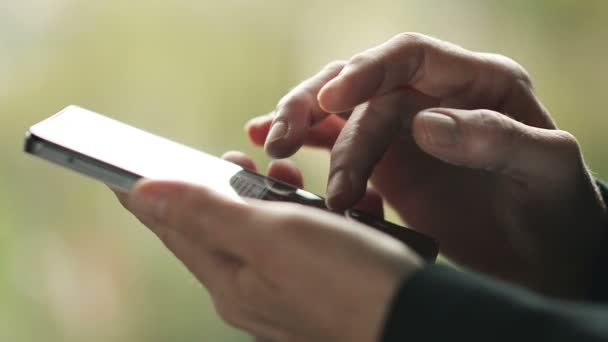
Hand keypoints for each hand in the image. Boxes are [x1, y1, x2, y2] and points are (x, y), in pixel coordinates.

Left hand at [115, 152, 421, 341]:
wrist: (418, 319)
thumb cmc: (343, 278)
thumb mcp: (270, 235)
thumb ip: (205, 213)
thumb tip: (142, 193)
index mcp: (230, 279)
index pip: (175, 230)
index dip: (151, 196)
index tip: (124, 173)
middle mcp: (253, 290)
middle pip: (219, 230)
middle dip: (225, 188)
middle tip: (234, 157)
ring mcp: (287, 292)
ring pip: (265, 234)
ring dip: (275, 198)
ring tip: (291, 176)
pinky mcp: (321, 287)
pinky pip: (304, 245)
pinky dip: (313, 219)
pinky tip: (337, 209)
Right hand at [246, 33, 606, 297]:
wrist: (542, 253)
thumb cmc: (555, 204)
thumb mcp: (546, 167)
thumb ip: (495, 139)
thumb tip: (425, 123)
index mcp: (477, 81)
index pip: (411, 56)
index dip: (368, 70)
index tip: (334, 99)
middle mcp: (432, 97)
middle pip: (362, 83)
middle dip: (317, 105)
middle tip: (287, 139)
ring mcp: (405, 130)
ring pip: (341, 115)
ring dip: (305, 132)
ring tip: (278, 158)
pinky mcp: (387, 163)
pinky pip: (339, 145)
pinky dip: (308, 147)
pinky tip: (276, 150)